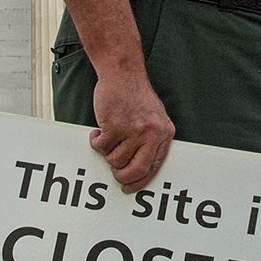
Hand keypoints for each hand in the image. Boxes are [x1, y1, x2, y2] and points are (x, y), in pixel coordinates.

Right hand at [89, 72, 174, 191]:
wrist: (124, 73)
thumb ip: (151, 140)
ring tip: (108, 137)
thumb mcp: (154, 118)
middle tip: (115, 174)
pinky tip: (99, 130)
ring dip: (107, 153)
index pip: (154, 167)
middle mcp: (152, 133)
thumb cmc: (136, 96)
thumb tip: (140, 170)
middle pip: (136, 170)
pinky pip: (101, 147)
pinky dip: (96, 141)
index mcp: (164, 133)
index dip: (140, 181)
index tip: (130, 186)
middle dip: (122, 177)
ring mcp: (133, 130)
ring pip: (115, 160)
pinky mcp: (114, 126)